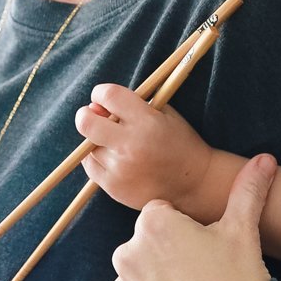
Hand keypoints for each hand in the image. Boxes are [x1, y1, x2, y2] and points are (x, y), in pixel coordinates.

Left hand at [76, 87, 218, 216]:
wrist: (195, 184)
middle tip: (92, 116)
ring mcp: (120, 169)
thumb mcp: (165, 114)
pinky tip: (114, 158)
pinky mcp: (115, 187)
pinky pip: (91, 167)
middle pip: (86, 123)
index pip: (109, 96)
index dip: (101, 92)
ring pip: (88, 147)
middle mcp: (130, 145)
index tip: (102, 97)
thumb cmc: (179, 143)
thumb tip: (95, 105)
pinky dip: (97, 159)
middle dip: (85, 115)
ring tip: (116, 144)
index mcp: (146, 121)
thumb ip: (132, 104)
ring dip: (97, 141)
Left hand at [111, 156, 276, 280]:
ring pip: (142, 268)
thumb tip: (266, 158)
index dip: (185, 228)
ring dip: (159, 275)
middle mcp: (128, 251)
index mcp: (153, 223)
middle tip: (202, 270)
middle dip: (169, 250)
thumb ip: (248, 191)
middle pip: (149, 239)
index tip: (204, 246)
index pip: (163, 212)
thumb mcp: (244, 232)